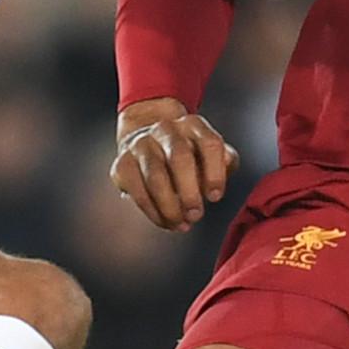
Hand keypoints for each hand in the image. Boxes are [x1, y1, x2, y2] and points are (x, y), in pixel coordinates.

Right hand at [110, 97, 237, 232]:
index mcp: (193, 125)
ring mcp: (141, 144)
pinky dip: (152, 211)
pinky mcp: (122, 163)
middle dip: (189, 191)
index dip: (214, 173)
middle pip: (180, 158)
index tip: (215, 197)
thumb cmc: (187, 155)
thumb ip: (224, 161)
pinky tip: (164, 221)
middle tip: (195, 215)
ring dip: (169, 205)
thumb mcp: (209, 154)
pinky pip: (137, 190)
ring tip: (180, 223)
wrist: (146, 141)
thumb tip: (226, 166)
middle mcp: (166, 129)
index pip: (209, 144)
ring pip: (155, 176)